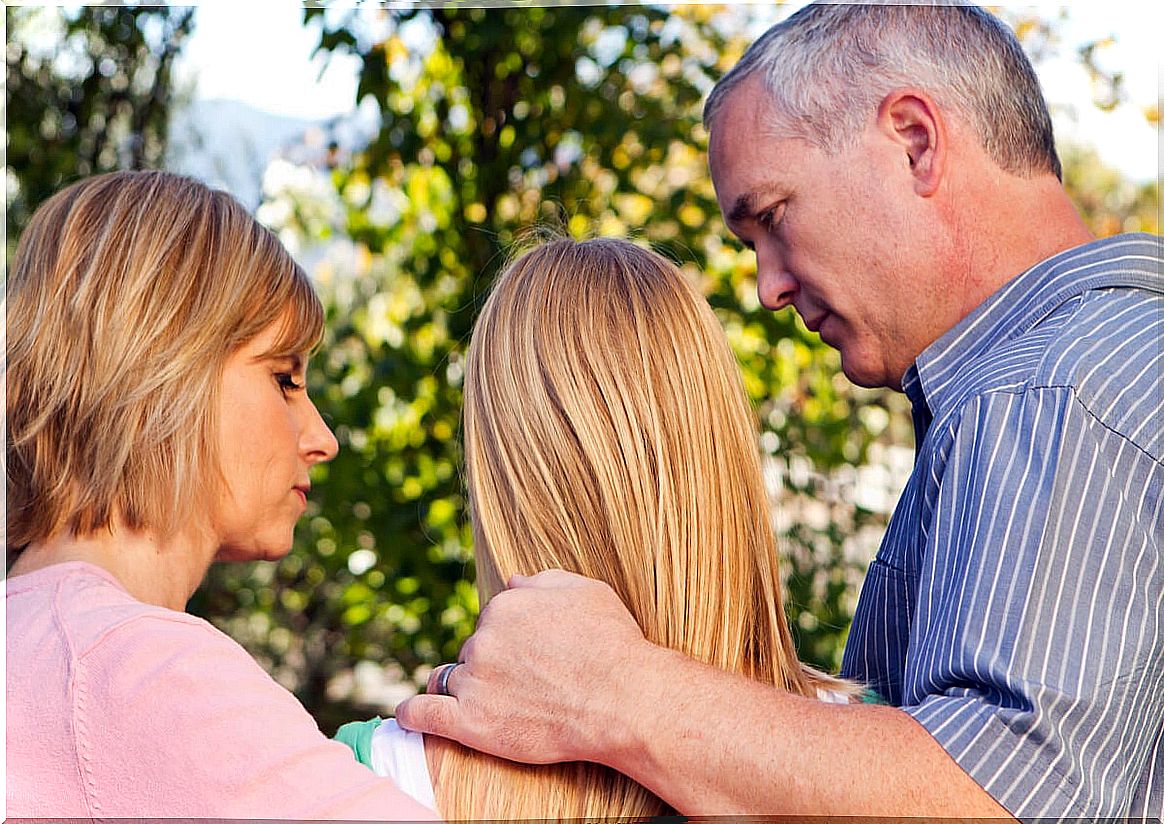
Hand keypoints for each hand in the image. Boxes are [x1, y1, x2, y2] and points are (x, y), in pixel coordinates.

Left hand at [395, 569, 649, 764]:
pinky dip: (413, 712)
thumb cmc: (612, 644)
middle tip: (530, 684)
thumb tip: (512, 580)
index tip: (533, 656)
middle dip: (494, 664)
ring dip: (466, 687)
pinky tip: (409, 713)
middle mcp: (484, 638)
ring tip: (491, 702)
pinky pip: (424, 713)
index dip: (514, 639)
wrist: (623, 700)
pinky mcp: (470, 723)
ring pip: (452, 678)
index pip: (494, 620)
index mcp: (507, 604)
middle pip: (475, 649)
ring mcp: (474, 681)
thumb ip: (543, 581)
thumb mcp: (586, 591)